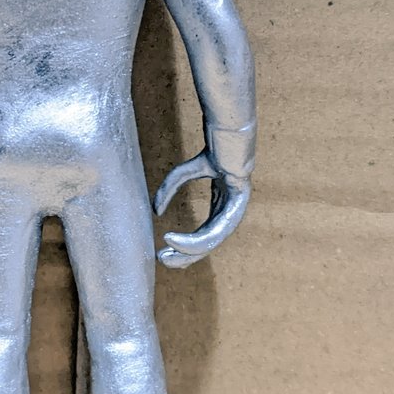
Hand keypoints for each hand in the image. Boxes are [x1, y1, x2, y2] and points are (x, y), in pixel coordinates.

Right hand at [152, 150, 250, 268]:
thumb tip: (155, 212)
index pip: (205, 236)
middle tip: (163, 260)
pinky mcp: (238, 205)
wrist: (229, 133)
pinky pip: (217, 230)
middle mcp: (229, 213)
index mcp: (220, 208)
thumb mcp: (185, 172)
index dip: (185, 247)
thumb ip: (170, 189)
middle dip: (185, 256)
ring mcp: (235, 210)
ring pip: (212, 241)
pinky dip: (195, 239)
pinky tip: (177, 241)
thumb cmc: (213, 150)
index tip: (164, 253)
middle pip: (209, 243)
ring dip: (188, 251)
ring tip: (167, 255)